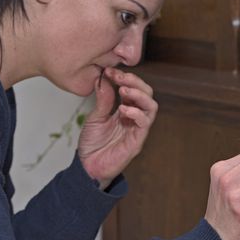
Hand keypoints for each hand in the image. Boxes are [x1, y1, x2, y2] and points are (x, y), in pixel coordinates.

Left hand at [78, 67, 157, 189]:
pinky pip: (144, 123)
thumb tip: (104, 79)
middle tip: (119, 77)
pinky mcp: (137, 141)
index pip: (134, 89)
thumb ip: (103, 100)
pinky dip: (136, 113)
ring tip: (124, 90)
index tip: (109, 71)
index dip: (125, 78)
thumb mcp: (95, 117)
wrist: (88, 167)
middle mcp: (134, 118)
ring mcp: (137, 129)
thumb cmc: (93, 145)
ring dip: (139, 95)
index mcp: (125, 110)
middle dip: (135, 82)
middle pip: (147, 94)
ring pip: (151, 106)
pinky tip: (123, 109)